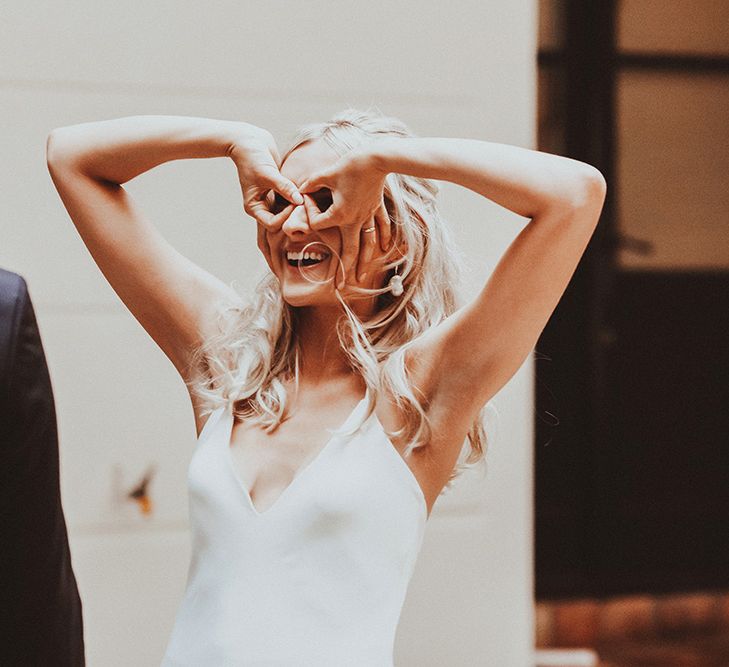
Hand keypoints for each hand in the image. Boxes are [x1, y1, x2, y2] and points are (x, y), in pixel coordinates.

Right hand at [228, 124, 302, 228]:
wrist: (251, 141)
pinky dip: (296, 200)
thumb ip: (284, 187)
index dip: (285, 217)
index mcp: (254, 207)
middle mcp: (262, 206)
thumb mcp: (268, 174)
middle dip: (292, 216)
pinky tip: (305, 194)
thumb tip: (300, 200)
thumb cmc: (253, 157)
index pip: (272, 223)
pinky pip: (289, 201)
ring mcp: (271, 200)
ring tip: (307, 200)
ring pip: (286, 213)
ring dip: (296, 209)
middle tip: (305, 206)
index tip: (295, 203)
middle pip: (280, 222)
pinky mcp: (279, 192)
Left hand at [298, 146, 392, 287]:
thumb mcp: (326, 173)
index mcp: (340, 213)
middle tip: (340, 287)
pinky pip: (380, 227)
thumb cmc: (351, 164)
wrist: (378, 158)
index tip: (306, 198)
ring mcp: (368, 215)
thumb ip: (311, 184)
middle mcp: (355, 219)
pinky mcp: (377, 208)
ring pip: (367, 245)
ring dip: (364, 263)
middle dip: (344, 270)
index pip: (318, 223)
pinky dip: (382, 238)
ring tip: (361, 279)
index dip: (309, 212)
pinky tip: (383, 250)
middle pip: (349, 250)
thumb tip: (299, 191)